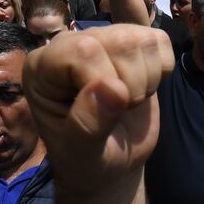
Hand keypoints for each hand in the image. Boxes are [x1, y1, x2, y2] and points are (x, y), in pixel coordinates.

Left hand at [23, 25, 173, 193]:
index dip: (104, 81)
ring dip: (146, 80)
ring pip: (142, 40)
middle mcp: (70, 44)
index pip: (83, 50)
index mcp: (42, 66)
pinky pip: (159, 41)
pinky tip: (142, 88)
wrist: (109, 165)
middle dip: (130, 85)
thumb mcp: (80, 152)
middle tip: (117, 110)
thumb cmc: (86, 160)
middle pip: (120, 41)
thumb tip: (114, 88)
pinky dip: (161, 70)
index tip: (101, 114)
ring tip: (126, 102)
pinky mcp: (133, 43)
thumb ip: (88, 123)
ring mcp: (103, 39)